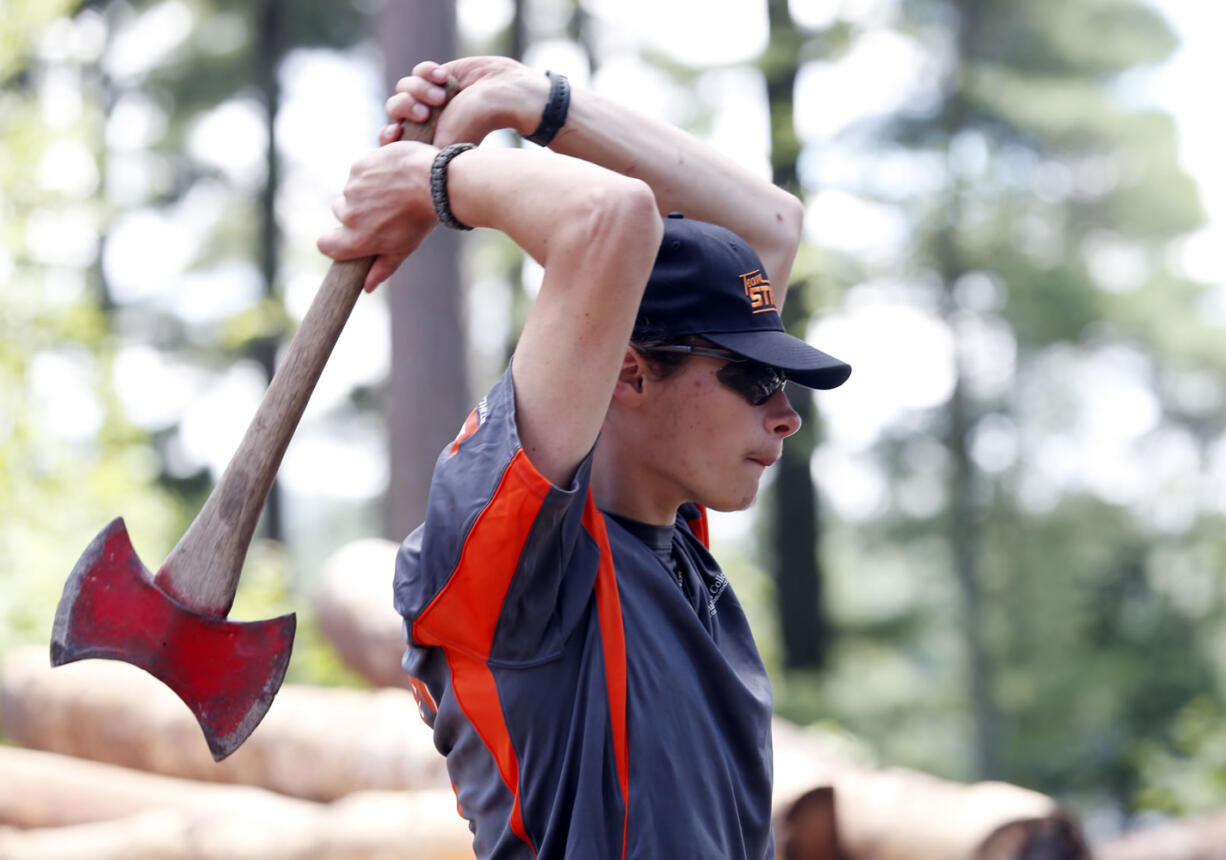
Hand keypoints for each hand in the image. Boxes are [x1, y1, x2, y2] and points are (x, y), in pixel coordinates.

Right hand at [316, 141, 438, 291]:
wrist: (435, 183)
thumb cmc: (420, 219)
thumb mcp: (403, 248)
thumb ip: (382, 268)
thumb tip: (366, 288)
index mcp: (358, 239)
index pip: (325, 245)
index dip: (332, 241)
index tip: (343, 237)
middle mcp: (350, 215)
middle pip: (340, 213)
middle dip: (356, 211)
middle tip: (383, 208)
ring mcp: (352, 190)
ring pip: (350, 191)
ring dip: (365, 190)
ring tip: (392, 190)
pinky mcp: (358, 167)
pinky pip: (358, 172)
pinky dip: (371, 172)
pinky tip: (391, 175)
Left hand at [381, 57, 548, 148]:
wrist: (504, 94)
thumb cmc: (478, 123)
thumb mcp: (445, 143)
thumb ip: (418, 152)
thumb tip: (394, 156)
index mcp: (426, 141)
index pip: (395, 141)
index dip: (388, 136)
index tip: (394, 132)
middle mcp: (428, 120)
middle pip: (394, 108)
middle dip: (404, 106)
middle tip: (424, 112)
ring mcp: (432, 97)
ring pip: (404, 86)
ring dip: (418, 87)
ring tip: (441, 94)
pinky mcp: (440, 76)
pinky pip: (418, 70)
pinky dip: (428, 71)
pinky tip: (445, 77)